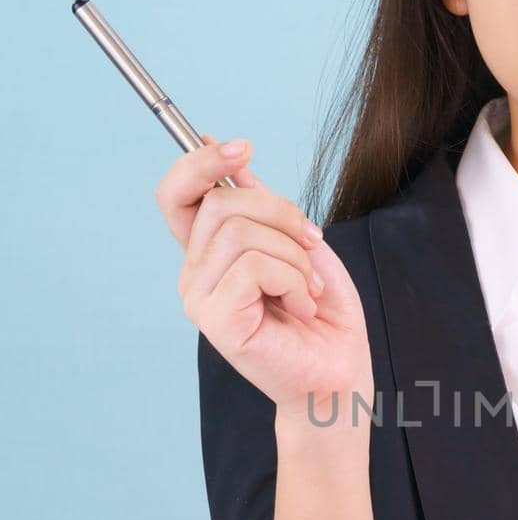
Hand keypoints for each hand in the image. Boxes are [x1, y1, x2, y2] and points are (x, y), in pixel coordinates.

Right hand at [155, 134, 373, 423]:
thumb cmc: (322, 313)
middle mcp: (196, 273)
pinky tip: (300, 306)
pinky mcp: (216, 321)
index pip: (178, 194)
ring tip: (307, 288)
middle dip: (282, 214)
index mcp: (210, 252)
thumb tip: (232, 156)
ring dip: (293, 255)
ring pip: (241, 233)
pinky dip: (293, 280)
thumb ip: (262, 205)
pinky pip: (254, 267)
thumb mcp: (298, 243)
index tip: (242, 147)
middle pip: (221, 203)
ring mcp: (200, 298)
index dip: (201, 162)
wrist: (338, 372)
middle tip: (312, 246)